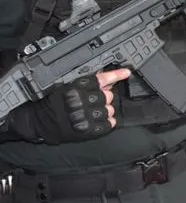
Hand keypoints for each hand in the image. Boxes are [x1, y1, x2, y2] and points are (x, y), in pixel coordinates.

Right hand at [3, 69, 128, 143]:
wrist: (43, 122)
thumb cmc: (54, 104)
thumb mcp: (67, 87)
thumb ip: (88, 83)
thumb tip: (108, 78)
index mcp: (75, 88)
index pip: (101, 79)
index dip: (115, 75)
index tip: (126, 73)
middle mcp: (80, 101)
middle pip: (109, 96)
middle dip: (105, 97)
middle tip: (95, 100)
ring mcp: (85, 116)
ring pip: (110, 110)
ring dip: (105, 110)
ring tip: (94, 111)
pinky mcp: (88, 130)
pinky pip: (108, 124)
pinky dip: (107, 122)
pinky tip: (98, 119)